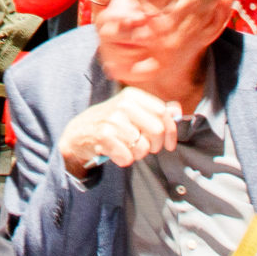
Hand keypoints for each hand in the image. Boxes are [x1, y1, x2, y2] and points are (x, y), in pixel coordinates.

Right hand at [58, 88, 184, 178]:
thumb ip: (154, 110)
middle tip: (146, 148)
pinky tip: (117, 154)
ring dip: (138, 154)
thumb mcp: (131, 111)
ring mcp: (113, 119)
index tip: (169, 144)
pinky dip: (125, 160)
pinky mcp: (103, 135)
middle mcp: (123, 104)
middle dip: (155, 145)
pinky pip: (128, 157)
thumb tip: (177, 110)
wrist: (79, 132)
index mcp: (133, 95)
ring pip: (143, 146)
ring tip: (127, 149)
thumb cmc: (110, 122)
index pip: (163, 113)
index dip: (171, 132)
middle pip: (157, 130)